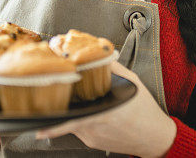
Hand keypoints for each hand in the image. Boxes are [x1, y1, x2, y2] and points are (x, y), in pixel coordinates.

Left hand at [34, 60, 176, 157]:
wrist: (154, 138)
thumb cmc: (144, 111)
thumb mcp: (131, 83)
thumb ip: (113, 69)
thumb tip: (99, 53)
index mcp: (105, 110)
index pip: (74, 116)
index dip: (56, 117)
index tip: (41, 119)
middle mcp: (96, 126)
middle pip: (67, 118)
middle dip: (54, 113)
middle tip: (43, 106)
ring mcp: (92, 136)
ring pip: (71, 122)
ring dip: (69, 112)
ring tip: (72, 103)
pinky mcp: (92, 142)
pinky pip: (78, 128)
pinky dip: (78, 119)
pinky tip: (87, 112)